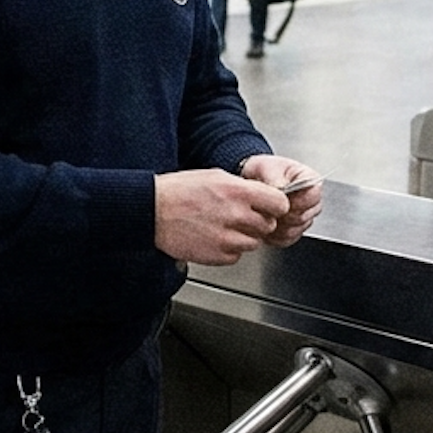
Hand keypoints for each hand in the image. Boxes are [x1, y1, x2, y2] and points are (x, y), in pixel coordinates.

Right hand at [153, 168, 284, 264]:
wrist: (152, 211)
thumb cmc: (179, 191)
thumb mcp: (214, 176)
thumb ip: (242, 187)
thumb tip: (262, 195)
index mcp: (238, 191)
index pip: (279, 203)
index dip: (275, 206)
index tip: (270, 207)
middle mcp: (236, 215)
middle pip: (268, 225)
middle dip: (258, 222)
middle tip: (240, 216)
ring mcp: (228, 238)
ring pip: (254, 242)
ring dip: (244, 236)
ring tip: (223, 226)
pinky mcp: (218, 255)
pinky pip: (236, 255)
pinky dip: (229, 249)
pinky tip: (213, 237)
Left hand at [238, 153, 322, 246]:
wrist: (253, 182)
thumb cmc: (264, 172)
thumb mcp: (267, 167)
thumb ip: (274, 176)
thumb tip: (281, 187)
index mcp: (310, 182)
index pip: (314, 196)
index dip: (297, 201)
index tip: (282, 199)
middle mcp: (311, 202)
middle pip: (305, 217)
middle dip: (284, 214)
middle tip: (268, 207)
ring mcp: (304, 217)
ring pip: (296, 230)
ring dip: (278, 225)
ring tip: (265, 214)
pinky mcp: (294, 231)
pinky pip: (287, 239)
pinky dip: (274, 235)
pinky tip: (265, 223)